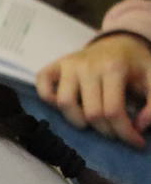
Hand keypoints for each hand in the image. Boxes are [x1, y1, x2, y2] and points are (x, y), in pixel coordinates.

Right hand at [36, 33, 150, 146]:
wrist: (119, 41)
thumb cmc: (135, 64)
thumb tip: (140, 126)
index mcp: (113, 67)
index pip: (113, 110)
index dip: (125, 132)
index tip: (136, 142)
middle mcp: (87, 66)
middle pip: (90, 112)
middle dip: (106, 131)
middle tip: (116, 132)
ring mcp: (68, 65)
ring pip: (64, 103)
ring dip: (77, 120)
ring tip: (91, 122)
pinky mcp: (54, 66)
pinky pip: (43, 86)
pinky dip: (49, 99)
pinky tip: (65, 105)